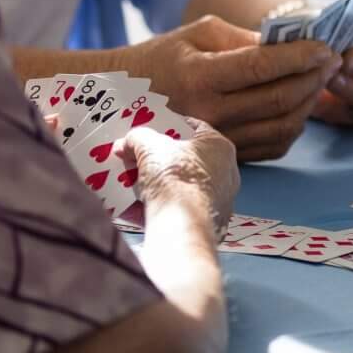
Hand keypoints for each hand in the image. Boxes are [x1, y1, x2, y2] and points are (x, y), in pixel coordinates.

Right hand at [126, 15, 338, 162]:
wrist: (121, 100)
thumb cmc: (162, 57)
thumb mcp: (198, 33)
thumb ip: (245, 38)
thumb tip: (291, 42)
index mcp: (200, 76)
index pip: (263, 67)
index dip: (300, 55)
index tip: (325, 45)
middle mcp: (208, 113)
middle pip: (279, 99)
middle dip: (315, 76)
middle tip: (334, 59)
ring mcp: (215, 139)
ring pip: (282, 126)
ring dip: (310, 102)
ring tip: (321, 79)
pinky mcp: (222, 155)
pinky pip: (272, 145)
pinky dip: (295, 125)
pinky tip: (301, 104)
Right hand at [127, 118, 238, 232]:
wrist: (181, 225)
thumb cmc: (176, 180)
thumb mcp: (150, 147)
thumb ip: (138, 138)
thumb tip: (128, 141)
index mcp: (219, 147)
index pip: (195, 129)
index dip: (170, 127)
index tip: (151, 130)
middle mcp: (224, 172)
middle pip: (185, 161)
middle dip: (157, 161)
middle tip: (136, 160)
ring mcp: (217, 199)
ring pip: (180, 188)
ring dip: (153, 187)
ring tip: (129, 185)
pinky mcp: (205, 223)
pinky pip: (176, 211)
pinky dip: (155, 209)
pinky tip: (131, 210)